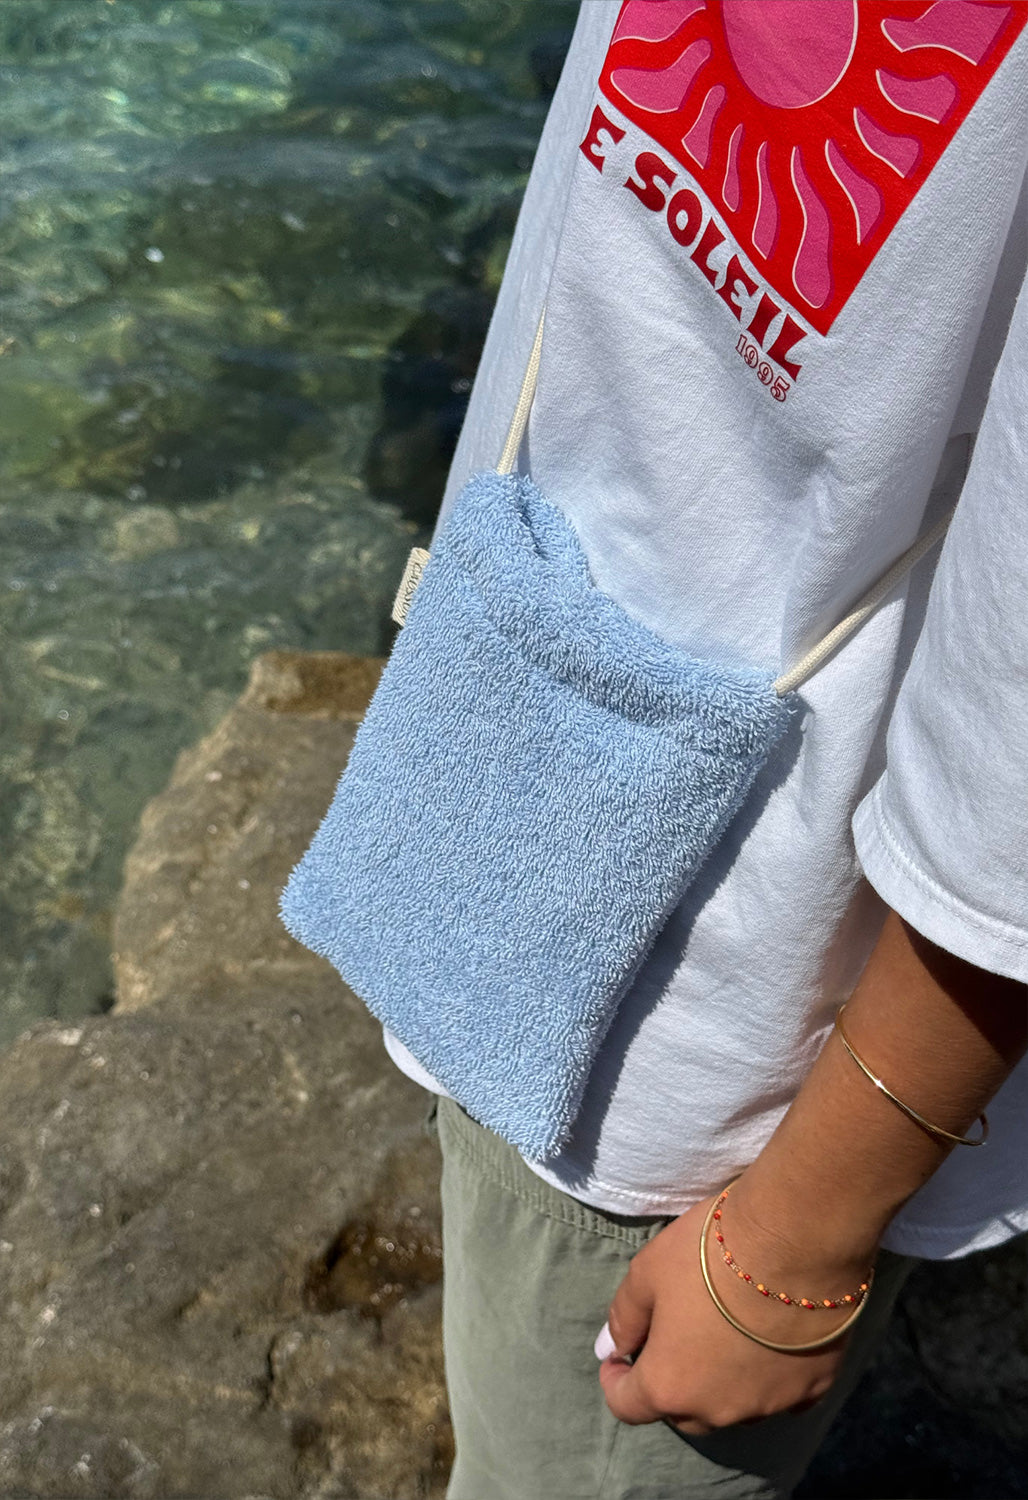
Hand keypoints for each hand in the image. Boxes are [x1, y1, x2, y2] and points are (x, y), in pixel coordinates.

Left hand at [597, 1190, 868, 1435]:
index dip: (616, 1381)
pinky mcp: (814, 1388)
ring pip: (733, 1408)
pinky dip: (769, 1379)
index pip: (627, 1406)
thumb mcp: (647, 1271)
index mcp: (669, 1385)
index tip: (620, 1357)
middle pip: (682, 1412)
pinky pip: (782, 1396)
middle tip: (674, 1340)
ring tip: (725, 1338)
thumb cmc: (709, 1253)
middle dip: (670, 1384)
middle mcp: (717, 1409)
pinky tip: (771, 1345)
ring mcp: (769, 1405)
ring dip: (720, 1384)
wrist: (796, 1239)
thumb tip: (610, 1350)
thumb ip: (625, 1317)